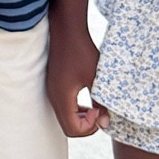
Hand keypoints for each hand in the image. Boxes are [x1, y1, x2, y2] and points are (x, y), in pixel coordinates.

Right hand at [47, 22, 107, 137]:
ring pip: (66, 118)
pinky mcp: (54, 85)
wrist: (66, 29)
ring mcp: (52, 91)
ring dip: (81, 118)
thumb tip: (106, 123)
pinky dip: (76, 109)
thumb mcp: (96, 78)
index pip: (73, 129)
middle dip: (86, 125)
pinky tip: (88, 98)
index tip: (100, 111)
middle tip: (100, 112)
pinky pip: (64, 107)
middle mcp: (53, 97)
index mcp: (62, 98)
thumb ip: (101, 103)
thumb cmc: (82, 51)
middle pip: (68, 127)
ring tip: (96, 106)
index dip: (90, 127)